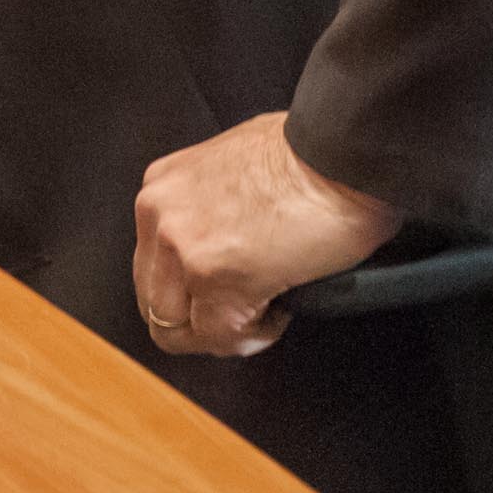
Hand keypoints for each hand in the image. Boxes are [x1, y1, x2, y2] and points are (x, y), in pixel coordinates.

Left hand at [131, 111, 399, 357]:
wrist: (342, 155)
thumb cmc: (307, 157)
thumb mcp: (232, 166)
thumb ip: (209, 205)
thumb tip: (223, 240)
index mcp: (163, 188)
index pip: (150, 265)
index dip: (189, 290)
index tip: (227, 288)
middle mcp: (159, 215)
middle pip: (154, 301)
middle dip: (199, 318)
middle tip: (245, 311)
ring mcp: (183, 249)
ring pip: (175, 329)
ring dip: (221, 332)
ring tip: (263, 312)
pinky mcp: (217, 279)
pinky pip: (220, 338)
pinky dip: (252, 337)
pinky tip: (279, 311)